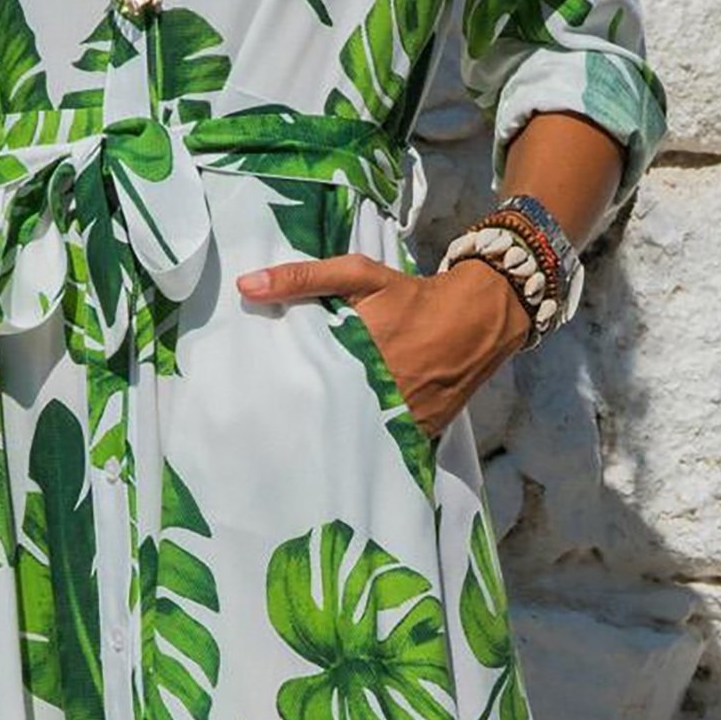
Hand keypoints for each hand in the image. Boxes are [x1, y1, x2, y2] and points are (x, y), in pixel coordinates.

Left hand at [235, 252, 532, 438]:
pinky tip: (339, 440)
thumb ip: (302, 278)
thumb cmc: (409, 297)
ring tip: (296, 434)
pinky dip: (361, 441)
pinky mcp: (415, 433)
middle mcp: (374, 393)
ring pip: (349, 434)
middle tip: (268, 415)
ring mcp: (397, 419)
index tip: (253, 390)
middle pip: (321, 413)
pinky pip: (379, 444)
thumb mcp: (357, 275)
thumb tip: (245, 286)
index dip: (276, 388)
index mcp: (353, 355)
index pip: (301, 381)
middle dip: (297, 415)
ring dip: (327, 431)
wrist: (474, 320)